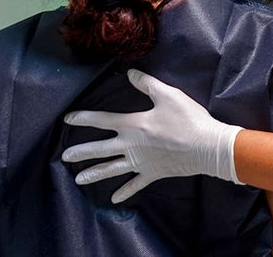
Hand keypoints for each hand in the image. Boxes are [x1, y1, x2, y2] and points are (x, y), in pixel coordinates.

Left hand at [61, 69, 243, 202]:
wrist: (207, 146)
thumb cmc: (188, 119)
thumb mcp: (168, 95)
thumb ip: (147, 84)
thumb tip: (130, 73)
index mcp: (133, 125)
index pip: (102, 120)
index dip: (84, 118)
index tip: (68, 119)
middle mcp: (131, 145)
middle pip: (100, 149)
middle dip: (81, 152)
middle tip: (64, 157)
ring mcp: (141, 162)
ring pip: (112, 169)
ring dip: (94, 174)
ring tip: (78, 179)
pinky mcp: (153, 173)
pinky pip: (135, 184)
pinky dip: (124, 191)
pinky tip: (114, 199)